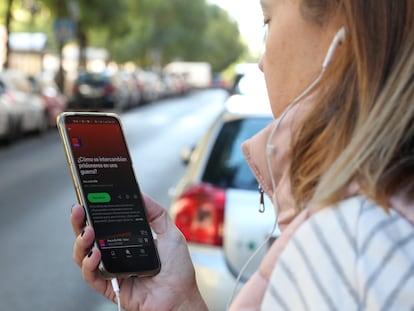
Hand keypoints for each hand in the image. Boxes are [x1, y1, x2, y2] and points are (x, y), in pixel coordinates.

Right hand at [71, 195, 207, 310]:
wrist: (180, 296)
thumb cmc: (177, 269)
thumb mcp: (170, 233)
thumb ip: (156, 213)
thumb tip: (140, 195)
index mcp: (127, 241)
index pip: (105, 224)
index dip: (94, 212)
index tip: (90, 198)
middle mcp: (116, 254)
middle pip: (89, 237)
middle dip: (80, 223)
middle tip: (79, 210)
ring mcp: (111, 270)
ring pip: (84, 256)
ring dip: (81, 242)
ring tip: (88, 231)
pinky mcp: (110, 287)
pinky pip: (92, 276)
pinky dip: (89, 264)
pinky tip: (95, 254)